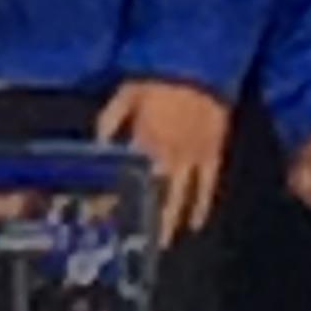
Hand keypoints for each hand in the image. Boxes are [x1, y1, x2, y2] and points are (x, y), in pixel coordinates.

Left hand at [96, 76, 232, 244]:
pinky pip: (208, 188)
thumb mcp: (125, 93)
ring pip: (182, 200)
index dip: (114, 199)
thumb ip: (110, 121)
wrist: (200, 66)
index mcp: (146, 143)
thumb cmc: (158, 78)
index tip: (102, 218)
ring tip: (161, 244)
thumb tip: (97, 145)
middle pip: (155, 198)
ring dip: (170, 222)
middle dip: (144, 222)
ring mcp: (194, 160)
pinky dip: (201, 208)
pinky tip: (194, 224)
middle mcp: (170, 158)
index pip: (126, 179)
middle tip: (134, 244)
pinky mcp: (214, 156)